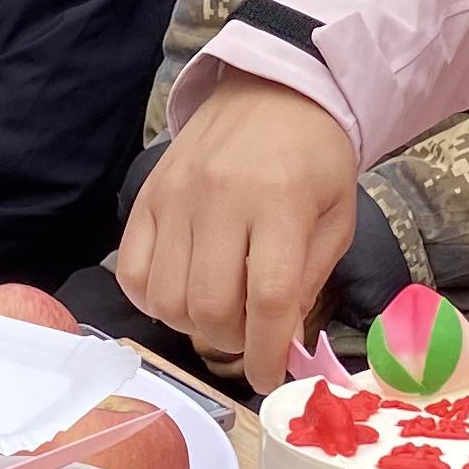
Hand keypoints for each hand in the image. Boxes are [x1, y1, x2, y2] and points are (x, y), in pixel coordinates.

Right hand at [117, 77, 357, 384]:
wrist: (272, 90)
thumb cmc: (314, 159)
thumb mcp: (336, 218)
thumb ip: (309, 281)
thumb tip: (280, 344)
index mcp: (281, 203)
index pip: (268, 299)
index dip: (267, 353)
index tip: (269, 378)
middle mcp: (220, 199)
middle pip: (210, 306)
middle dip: (231, 342)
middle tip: (249, 336)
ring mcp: (175, 197)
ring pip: (166, 297)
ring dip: (192, 325)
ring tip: (218, 312)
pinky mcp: (146, 196)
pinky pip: (132, 271)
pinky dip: (153, 300)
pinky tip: (182, 292)